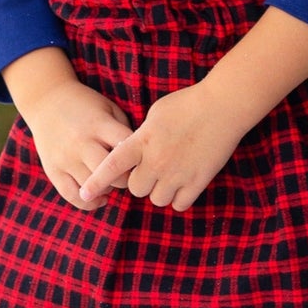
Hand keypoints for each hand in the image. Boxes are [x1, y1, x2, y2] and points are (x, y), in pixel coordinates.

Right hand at [24, 80, 134, 211]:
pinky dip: (89, 203)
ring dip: (108, 190)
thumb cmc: (86, 106)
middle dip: (125, 179)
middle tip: (128, 176)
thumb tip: (142, 158)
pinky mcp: (53, 170)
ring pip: (93, 187)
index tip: (143, 162)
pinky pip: (72, 196)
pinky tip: (100, 198)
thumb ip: (124, 131)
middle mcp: (81, 142)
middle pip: (111, 173)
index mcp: (99, 125)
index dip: (139, 159)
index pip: (126, 149)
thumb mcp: (108, 109)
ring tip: (113, 183)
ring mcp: (65, 158)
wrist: (46, 99)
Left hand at [78, 82, 247, 211]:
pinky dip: (179, 197)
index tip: (84, 194)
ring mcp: (178, 173)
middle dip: (140, 182)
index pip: (113, 165)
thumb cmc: (188, 103)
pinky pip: (179, 204)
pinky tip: (183, 183)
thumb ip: (141, 136)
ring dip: (160, 191)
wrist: (223, 106)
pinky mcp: (198, 181)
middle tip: (151, 169)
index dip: (97, 181)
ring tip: (169, 175)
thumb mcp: (155, 114)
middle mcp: (156, 161)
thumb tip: (135, 150)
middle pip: (135, 189)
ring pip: (157, 199)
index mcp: (142, 141)